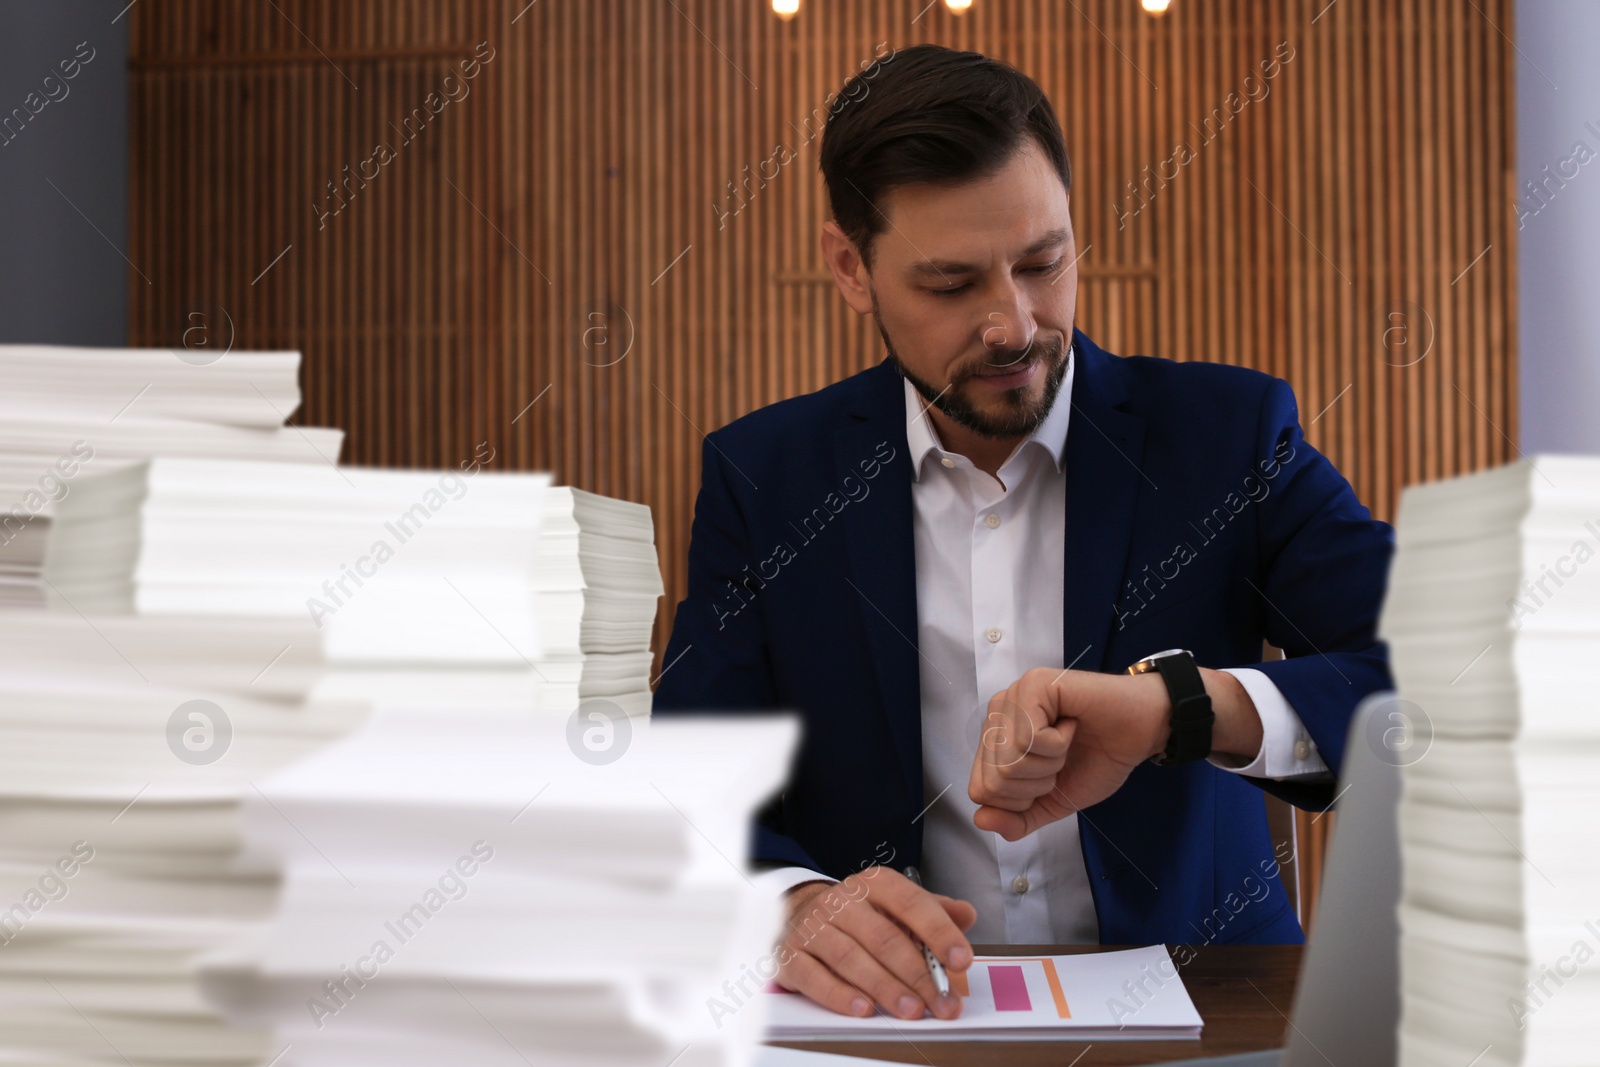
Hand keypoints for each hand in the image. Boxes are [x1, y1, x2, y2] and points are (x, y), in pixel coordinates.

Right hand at [774, 866, 975, 1019]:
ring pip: (852, 959)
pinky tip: (864, 1008)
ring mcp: (814, 927)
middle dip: (918, 974)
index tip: (961, 959)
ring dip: (885, 988)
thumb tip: (967, 915)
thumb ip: (933, 911)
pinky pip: (815, 977)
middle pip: (884, 938)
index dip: (939, 931)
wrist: (799, 912)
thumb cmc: (859, 915)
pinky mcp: (791, 954)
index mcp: (875, 885)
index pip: (911, 903)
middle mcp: (842, 901)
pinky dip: (840, 996)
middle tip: (941, 1002)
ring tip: (911, 1010)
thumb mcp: (896, 905)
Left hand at [968, 666, 1263, 840]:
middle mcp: (995, 716)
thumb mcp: (1053, 801)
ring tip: (1068, 741)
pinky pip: (1030, 739)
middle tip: (1062, 758)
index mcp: (995, 742)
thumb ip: (1018, 819)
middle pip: (994, 780)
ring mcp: (1012, 698)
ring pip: (1010, 761)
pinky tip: (1072, 725)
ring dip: (1051, 764)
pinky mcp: (1032, 685)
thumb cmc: (1098, 759)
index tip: (1050, 778)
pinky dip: (1059, 744)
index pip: (980, 790)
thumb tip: (981, 821)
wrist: (1140, 731)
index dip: (1020, 801)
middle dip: (1038, 784)